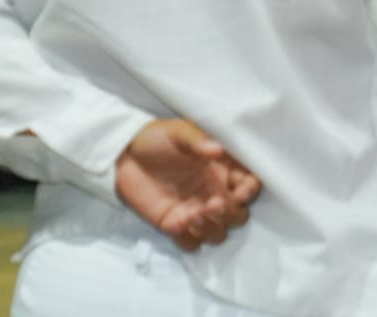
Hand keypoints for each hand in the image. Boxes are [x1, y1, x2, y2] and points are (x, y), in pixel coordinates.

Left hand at [116, 119, 261, 251]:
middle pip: (239, 216)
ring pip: (219, 234)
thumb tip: (217, 150)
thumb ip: (197, 141)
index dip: (250, 192)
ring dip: (211, 229)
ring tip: (192, 215)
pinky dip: (189, 238)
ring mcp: (196, 212)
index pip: (251, 185)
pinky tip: (176, 223)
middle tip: (212, 205)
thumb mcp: (178, 132)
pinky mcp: (175, 225)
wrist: (125, 155)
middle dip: (230, 214)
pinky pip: (191, 244)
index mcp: (223, 169)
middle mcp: (214, 193)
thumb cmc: (158, 138)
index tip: (239, 192)